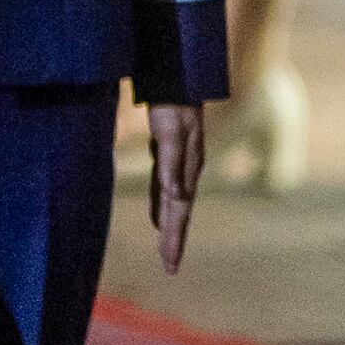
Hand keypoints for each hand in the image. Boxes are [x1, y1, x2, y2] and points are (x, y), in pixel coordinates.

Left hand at [147, 105, 201, 270]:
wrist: (178, 77)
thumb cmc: (172, 103)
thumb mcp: (170, 131)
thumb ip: (172, 163)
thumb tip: (177, 196)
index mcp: (187, 169)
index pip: (179, 212)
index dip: (174, 238)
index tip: (171, 265)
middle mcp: (186, 170)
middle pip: (179, 212)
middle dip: (174, 240)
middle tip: (170, 267)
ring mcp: (179, 162)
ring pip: (173, 202)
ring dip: (169, 226)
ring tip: (167, 250)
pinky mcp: (169, 154)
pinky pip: (164, 188)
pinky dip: (160, 206)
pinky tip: (156, 215)